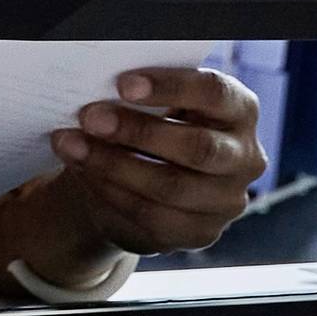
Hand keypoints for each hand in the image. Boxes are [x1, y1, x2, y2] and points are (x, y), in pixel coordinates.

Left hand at [43, 65, 266, 258]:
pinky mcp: (201, 233)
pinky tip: (84, 171)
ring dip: (113, 165)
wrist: (151, 176)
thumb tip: (98, 83)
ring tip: (72, 144)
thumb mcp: (158, 102)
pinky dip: (112, 191)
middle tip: (90, 117)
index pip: (214, 93)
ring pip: (171, 187)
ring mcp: (227, 201)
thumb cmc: (155, 121)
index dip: (170, 87)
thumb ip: (144, 94)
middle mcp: (245, 157)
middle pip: (197, 147)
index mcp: (240, 109)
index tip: (122, 84)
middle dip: (137, 132)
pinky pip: (153, 216)